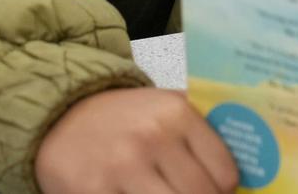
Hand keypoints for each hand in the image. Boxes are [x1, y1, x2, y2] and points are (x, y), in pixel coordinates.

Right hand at [36, 87, 238, 193]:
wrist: (59, 114)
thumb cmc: (122, 119)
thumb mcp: (162, 112)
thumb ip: (197, 137)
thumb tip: (239, 178)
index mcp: (177, 113)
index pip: (224, 172)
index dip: (224, 192)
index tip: (217, 193)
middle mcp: (152, 137)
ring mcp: (122, 166)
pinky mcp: (94, 190)